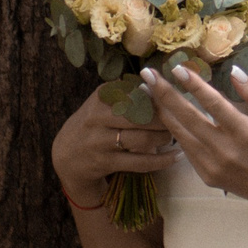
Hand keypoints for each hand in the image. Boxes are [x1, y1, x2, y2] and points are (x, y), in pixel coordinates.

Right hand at [51, 87, 177, 203]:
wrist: (66, 154)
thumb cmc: (95, 123)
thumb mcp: (105, 102)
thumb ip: (130, 93)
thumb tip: (163, 85)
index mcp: (102, 96)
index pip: (138, 94)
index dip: (160, 98)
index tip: (176, 100)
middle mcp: (97, 117)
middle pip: (142, 117)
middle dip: (165, 120)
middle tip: (181, 120)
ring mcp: (100, 141)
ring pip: (142, 139)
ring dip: (164, 138)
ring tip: (175, 136)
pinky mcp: (105, 162)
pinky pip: (139, 162)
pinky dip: (161, 160)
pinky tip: (176, 156)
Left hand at [147, 65, 247, 221]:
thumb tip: (235, 72)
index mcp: (245, 132)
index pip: (213, 103)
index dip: (193, 85)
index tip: (176, 68)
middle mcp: (224, 150)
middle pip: (187, 118)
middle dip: (164, 94)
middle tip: (147, 75)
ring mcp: (213, 166)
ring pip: (181, 135)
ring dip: (163, 112)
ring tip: (148, 93)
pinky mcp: (208, 177)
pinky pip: (187, 150)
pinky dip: (177, 132)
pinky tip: (168, 117)